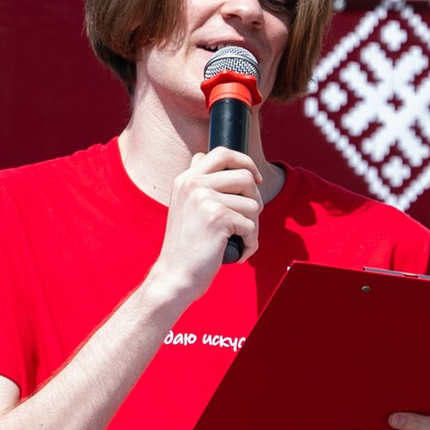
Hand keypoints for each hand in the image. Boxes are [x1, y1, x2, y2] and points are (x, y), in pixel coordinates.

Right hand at [149, 146, 265, 304]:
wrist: (174, 275)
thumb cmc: (185, 246)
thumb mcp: (184, 206)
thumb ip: (197, 183)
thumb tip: (204, 157)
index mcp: (186, 179)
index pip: (223, 153)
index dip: (246, 162)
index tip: (255, 180)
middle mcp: (194, 184)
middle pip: (246, 176)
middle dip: (256, 199)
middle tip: (249, 218)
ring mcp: (205, 199)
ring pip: (253, 204)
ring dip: (253, 226)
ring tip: (239, 239)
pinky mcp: (217, 217)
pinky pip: (251, 225)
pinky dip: (250, 243)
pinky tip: (238, 251)